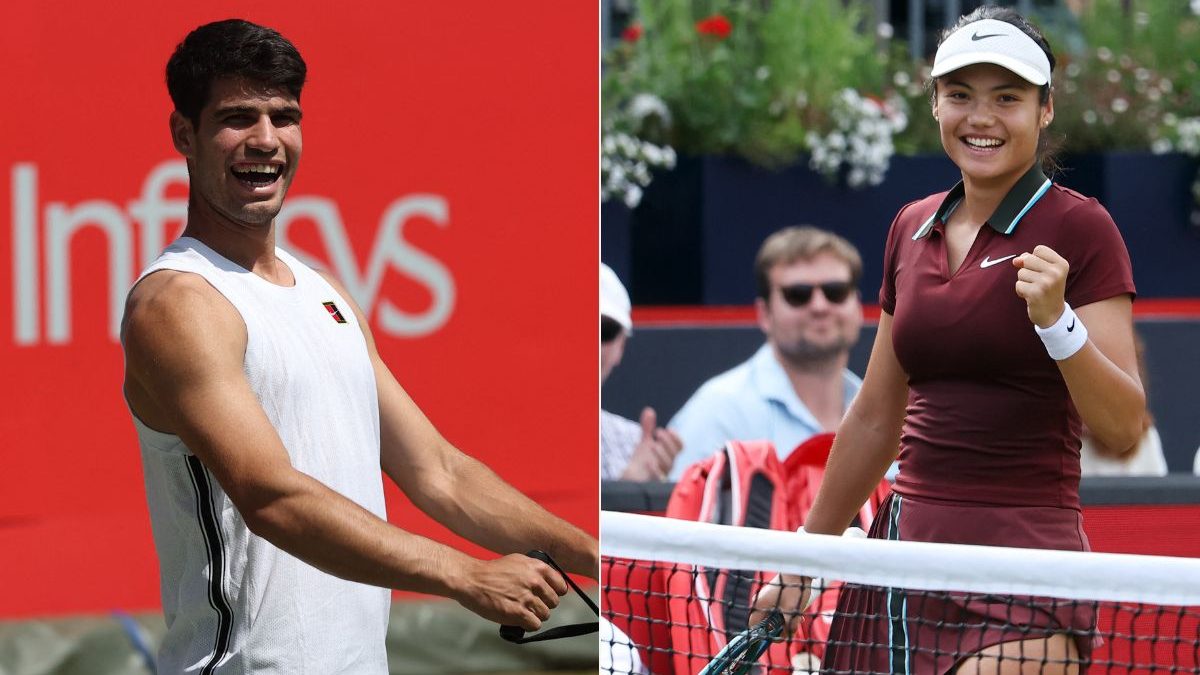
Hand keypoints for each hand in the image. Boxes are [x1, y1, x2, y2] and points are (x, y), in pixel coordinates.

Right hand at [453, 554, 568, 629]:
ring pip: (545, 614)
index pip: (561, 586)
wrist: (472, 580)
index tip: (546, 596)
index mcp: (537, 567)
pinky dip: (528, 625)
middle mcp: (535, 581)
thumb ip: (535, 571)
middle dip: (543, 605)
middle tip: (530, 605)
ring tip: (522, 612)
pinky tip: (519, 619)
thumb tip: (550, 583)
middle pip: (553, 602)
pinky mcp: (517, 613)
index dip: (554, 593)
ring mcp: (526, 597)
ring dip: (535, 616)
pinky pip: (535, 624)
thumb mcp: (518, 561)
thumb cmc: (492, 572)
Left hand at [619, 407, 683, 480]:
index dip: (676, 438)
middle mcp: (667, 463)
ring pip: (668, 465)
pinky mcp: (653, 482)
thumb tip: (649, 410)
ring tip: (653, 444)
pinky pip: (658, 478)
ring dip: (662, 453)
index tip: (668, 429)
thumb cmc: (643, 461)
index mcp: (668, 453)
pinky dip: (655, 469)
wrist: (632, 479)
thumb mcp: (645, 442)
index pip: (679, 446)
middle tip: (658, 432)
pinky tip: (649, 462)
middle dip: (667, 442)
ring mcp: (661, 473)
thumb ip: (648, 428)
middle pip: (674, 454)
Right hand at [749, 573, 811, 635]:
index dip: (765, 635)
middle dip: (779, 627)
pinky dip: (786, 613)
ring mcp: (766, 597)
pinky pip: (777, 608)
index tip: (777, 637)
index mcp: (758, 605)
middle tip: (791, 628)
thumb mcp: (792, 612)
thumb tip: (787, 636)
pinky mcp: (774, 594)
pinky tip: (797, 613)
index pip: (754, 626)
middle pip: (765, 622)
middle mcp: (760, 601)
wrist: (799, 571)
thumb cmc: (792, 590)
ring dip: (785, 620)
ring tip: (797, 620)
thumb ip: (788, 627)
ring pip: (773, 615)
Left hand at [1012, 245, 1068, 327]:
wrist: (1053, 314)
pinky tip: (1031, 296)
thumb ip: (1031, 260)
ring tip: (1035, 289)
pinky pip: (1018, 285)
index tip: (1042, 271)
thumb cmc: (1047, 289)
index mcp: (1061, 264)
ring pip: (1021, 272)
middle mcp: (1056, 272)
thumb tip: (1016, 260)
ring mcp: (1046, 282)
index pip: (1039, 249)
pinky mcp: (1035, 293)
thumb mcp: (1045, 272)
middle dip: (1027, 270)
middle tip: (1037, 281)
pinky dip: (1021, 291)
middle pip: (1027, 259)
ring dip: (1024, 282)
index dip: (1034, 259)